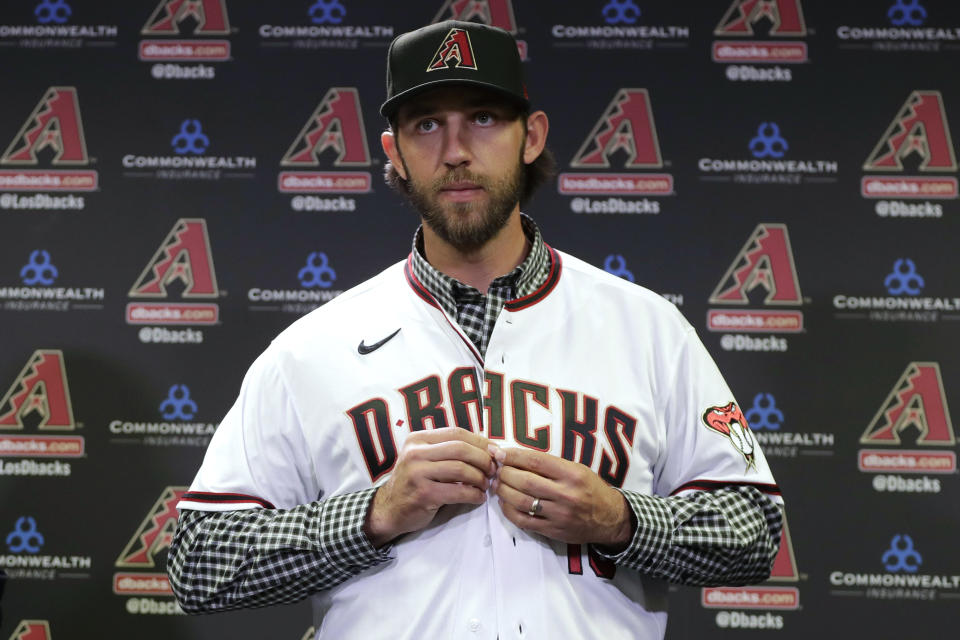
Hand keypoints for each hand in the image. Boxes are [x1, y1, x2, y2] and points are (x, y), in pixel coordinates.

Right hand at [365, 427, 495, 547]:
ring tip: (486, 485)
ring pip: (460, 469)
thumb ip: (448, 451)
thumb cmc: (414, 483)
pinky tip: (478, 498)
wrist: (389, 509)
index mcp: (418, 439)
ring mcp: (417, 473)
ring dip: (480, 478)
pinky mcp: (423, 494)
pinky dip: (473, 495)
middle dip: (483, 459)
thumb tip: (488, 449)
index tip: (495, 452)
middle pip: (460, 448)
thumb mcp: (425, 459)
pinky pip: (457, 492)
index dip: (480, 441)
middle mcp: (415, 452)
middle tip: (493, 470)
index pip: (457, 433)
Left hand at [492, 447, 633, 548]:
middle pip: (526, 481)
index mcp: (572, 474)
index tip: (499, 452)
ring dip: (503, 491)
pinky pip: (524, 521)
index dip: (513, 456)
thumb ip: (550, 465)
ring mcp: (559, 514)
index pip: (536, 461)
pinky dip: (509, 511)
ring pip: (522, 501)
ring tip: (496, 484)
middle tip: (496, 469)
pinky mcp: (553, 531)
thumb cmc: (591, 489)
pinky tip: (504, 503)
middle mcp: (566, 494)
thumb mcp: (577, 469)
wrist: (610, 519)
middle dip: (505, 473)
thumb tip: (517, 457)